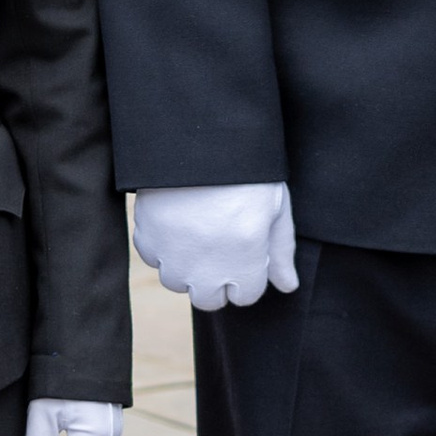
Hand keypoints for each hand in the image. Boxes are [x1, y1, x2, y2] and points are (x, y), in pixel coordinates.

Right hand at [131, 182, 298, 312]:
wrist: (199, 136)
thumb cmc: (246, 170)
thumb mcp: (275, 207)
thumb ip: (281, 251)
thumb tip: (288, 286)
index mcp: (245, 260)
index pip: (245, 296)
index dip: (248, 273)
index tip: (245, 250)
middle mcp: (207, 267)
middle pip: (209, 299)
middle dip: (216, 279)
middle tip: (219, 244)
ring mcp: (174, 255)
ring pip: (177, 281)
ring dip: (186, 264)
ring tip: (195, 229)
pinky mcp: (147, 238)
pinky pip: (152, 257)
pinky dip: (161, 245)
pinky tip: (175, 219)